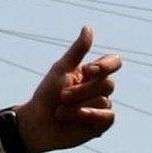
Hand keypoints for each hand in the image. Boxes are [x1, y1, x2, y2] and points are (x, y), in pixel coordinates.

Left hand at [16, 26, 121, 152]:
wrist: (37, 123)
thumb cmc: (47, 94)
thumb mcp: (61, 69)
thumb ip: (77, 51)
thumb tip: (88, 27)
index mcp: (92, 74)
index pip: (114, 62)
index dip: (106, 66)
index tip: (88, 71)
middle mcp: (100, 90)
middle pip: (107, 84)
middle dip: (81, 91)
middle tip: (62, 97)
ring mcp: (102, 107)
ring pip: (103, 101)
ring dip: (77, 106)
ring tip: (61, 112)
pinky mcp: (101, 125)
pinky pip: (109, 117)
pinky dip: (92, 115)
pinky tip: (80, 116)